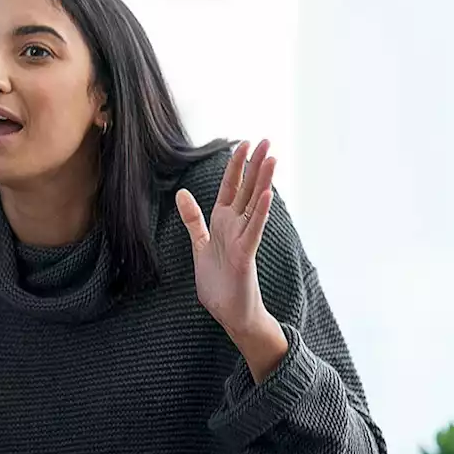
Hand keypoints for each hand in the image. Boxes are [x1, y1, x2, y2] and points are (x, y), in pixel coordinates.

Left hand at [175, 140, 287, 381]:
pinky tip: (268, 195)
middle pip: (247, 190)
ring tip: (272, 158)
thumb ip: (193, 219)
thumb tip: (182, 193)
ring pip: (255, 205)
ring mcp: (243, 240)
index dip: (235, 166)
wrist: (230, 313)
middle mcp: (236, 227)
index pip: (231, 187)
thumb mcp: (200, 244)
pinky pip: (254, 230)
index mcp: (224, 222)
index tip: (243, 143)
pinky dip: (261, 213)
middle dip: (255, 165)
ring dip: (263, 182)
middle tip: (267, 140)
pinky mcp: (245, 256)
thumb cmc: (219, 282)